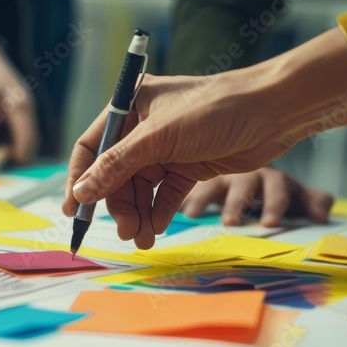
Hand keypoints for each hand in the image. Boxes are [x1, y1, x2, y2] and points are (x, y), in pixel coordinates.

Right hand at [62, 72, 290, 248]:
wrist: (273, 111)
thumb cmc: (214, 109)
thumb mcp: (159, 137)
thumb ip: (117, 165)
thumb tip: (81, 193)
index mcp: (129, 109)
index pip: (91, 148)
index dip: (79, 179)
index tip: (73, 211)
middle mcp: (143, 129)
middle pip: (115, 175)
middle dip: (118, 205)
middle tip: (125, 231)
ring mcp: (166, 149)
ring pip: (140, 189)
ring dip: (138, 214)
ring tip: (142, 238)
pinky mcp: (188, 166)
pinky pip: (164, 194)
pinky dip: (159, 212)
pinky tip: (158, 227)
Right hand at [182, 168, 333, 226]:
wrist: (253, 165)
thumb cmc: (275, 190)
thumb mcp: (297, 195)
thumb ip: (314, 201)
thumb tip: (323, 216)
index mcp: (274, 181)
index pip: (277, 191)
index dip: (274, 206)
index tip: (269, 224)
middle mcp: (247, 177)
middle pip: (242, 189)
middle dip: (236, 205)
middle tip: (229, 223)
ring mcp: (222, 177)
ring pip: (211, 187)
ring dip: (202, 200)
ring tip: (192, 215)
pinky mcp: (202, 182)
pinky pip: (190, 190)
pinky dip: (184, 200)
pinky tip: (173, 210)